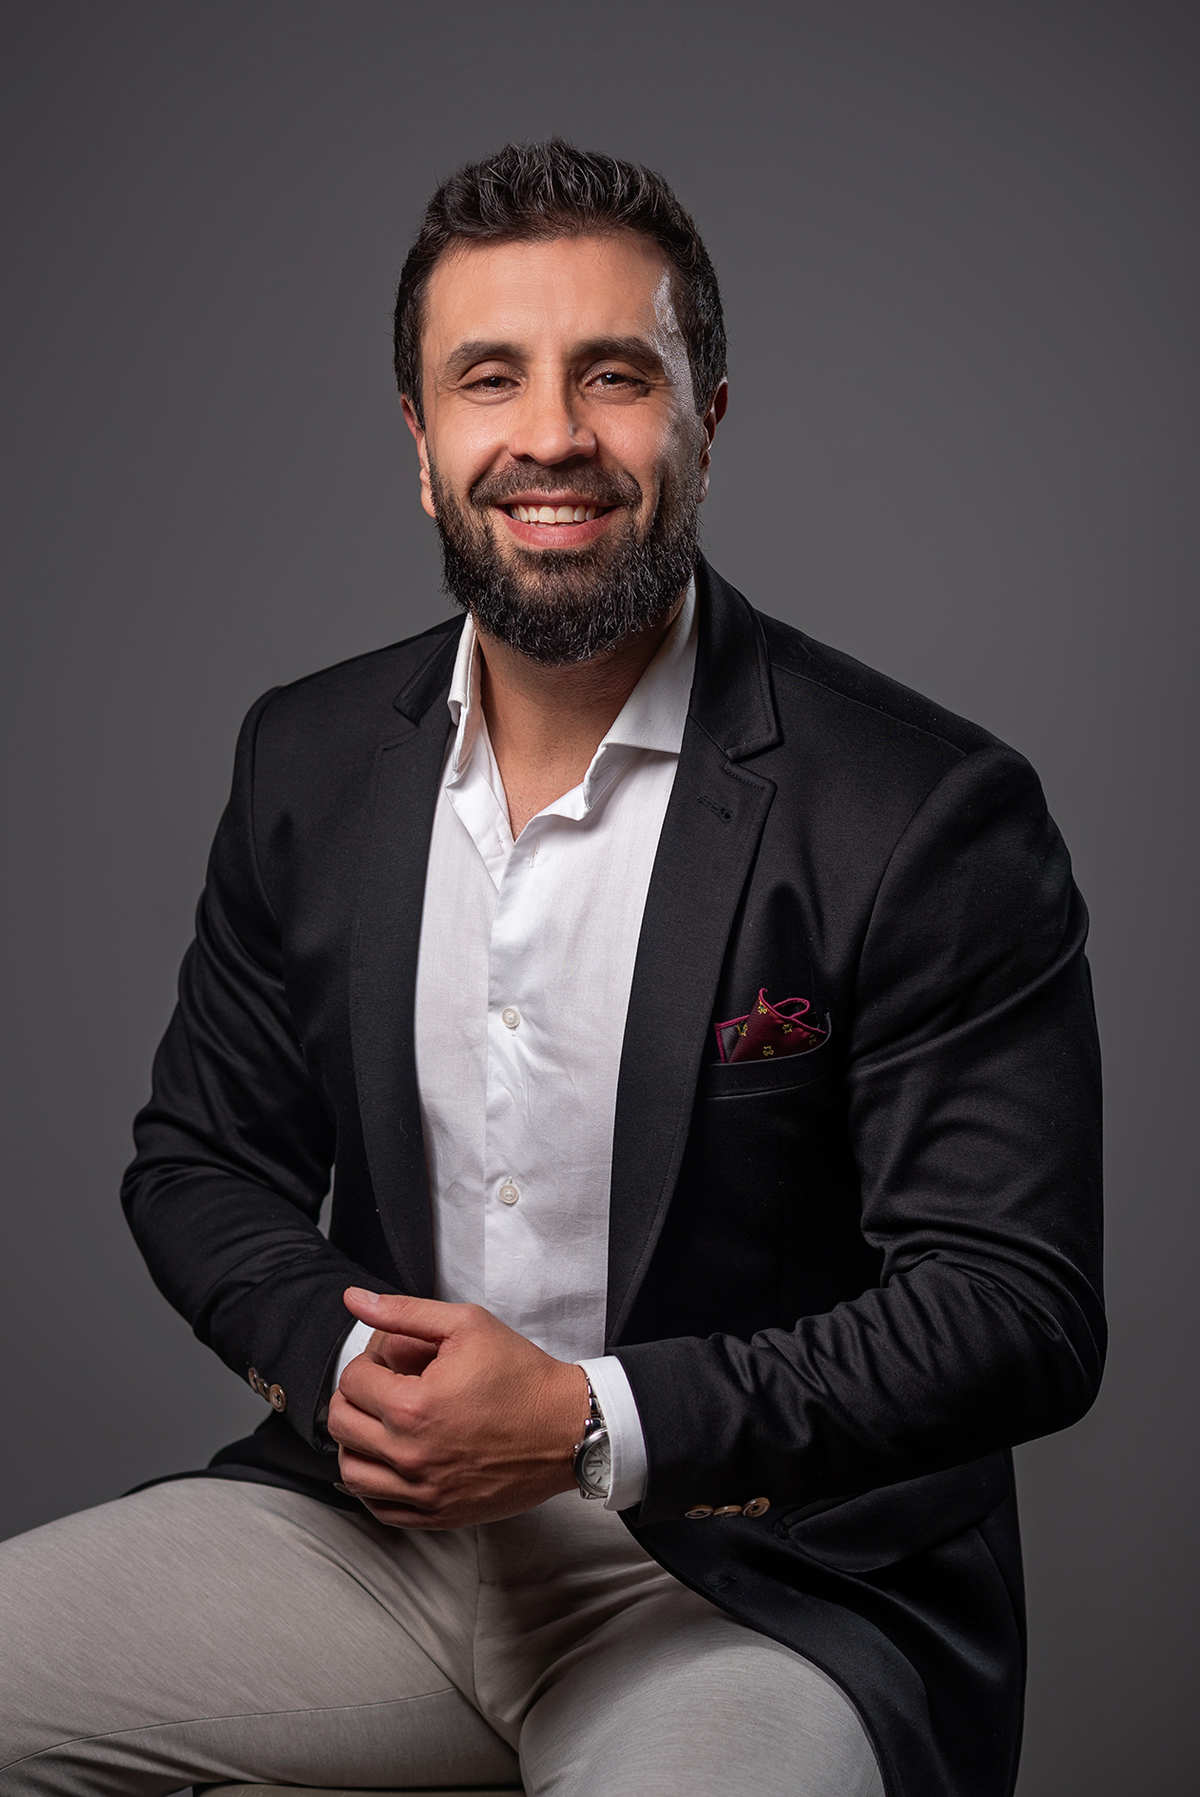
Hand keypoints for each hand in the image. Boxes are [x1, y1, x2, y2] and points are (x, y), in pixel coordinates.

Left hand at [327, 1287, 589, 1528]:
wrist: (567, 1427)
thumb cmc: (522, 1376)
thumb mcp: (467, 1324)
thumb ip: (404, 1312)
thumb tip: (355, 1300)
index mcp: (414, 1406)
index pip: (351, 1383)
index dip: (366, 1363)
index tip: (389, 1363)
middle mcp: (411, 1454)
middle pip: (342, 1426)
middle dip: (354, 1398)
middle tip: (382, 1388)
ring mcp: (424, 1491)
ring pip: (352, 1472)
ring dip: (356, 1442)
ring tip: (382, 1424)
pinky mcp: (438, 1514)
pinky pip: (379, 1507)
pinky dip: (374, 1484)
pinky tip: (391, 1461)